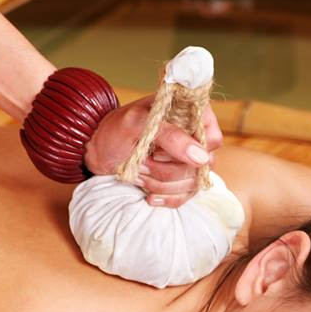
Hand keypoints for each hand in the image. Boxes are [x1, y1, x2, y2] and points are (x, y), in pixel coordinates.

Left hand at [83, 93, 223, 208]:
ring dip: (162, 184)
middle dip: (169, 170)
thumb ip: (170, 135)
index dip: (190, 151)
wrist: (98, 149)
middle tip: (143, 162)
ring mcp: (188, 159)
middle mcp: (193, 136)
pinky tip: (148, 194)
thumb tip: (201, 157)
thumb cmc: (115, 129)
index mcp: (189, 113)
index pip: (212, 138)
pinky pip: (185, 196)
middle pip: (203, 166)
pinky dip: (166, 198)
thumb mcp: (137, 124)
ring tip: (139, 173)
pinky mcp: (179, 178)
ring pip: (193, 184)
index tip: (160, 151)